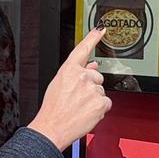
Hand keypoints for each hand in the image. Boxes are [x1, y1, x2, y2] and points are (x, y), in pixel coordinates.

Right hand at [28, 28, 111, 150]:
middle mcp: (82, 77)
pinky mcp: (100, 103)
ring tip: (79, 108)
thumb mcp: (58, 85)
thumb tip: (92, 66)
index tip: (101, 30)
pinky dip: (99, 109)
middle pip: (97, 76)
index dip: (92, 38)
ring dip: (94, 99)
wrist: (52, 127)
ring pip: (101, 91)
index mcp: (69, 70)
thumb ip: (76, 74)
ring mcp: (92, 90)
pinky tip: (87, 113)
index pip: (82, 49)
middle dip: (91, 86)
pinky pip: (106, 103)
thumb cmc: (53, 109)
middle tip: (77, 99)